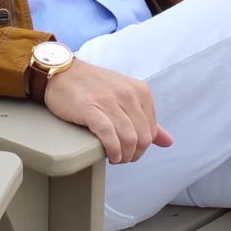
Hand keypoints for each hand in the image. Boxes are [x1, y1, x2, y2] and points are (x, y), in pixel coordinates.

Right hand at [44, 58, 172, 163]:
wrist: (62, 73)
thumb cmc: (93, 86)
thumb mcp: (125, 96)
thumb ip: (146, 119)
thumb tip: (168, 141)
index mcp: (140, 90)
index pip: (151, 130)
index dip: (142, 146)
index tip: (130, 149)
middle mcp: (127, 94)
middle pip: (142, 137)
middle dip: (134, 154)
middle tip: (123, 157)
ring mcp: (109, 101)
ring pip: (129, 139)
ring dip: (124, 155)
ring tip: (115, 157)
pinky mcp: (90, 109)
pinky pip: (109, 135)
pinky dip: (113, 150)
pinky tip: (110, 154)